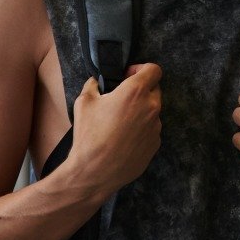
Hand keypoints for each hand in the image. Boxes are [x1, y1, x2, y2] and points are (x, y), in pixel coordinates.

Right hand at [68, 63, 162, 194]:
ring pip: (152, 111)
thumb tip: (97, 82)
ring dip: (141, 111)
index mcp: (136, 92)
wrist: (95, 171)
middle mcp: (151, 107)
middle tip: (121, 99)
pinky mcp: (155, 144)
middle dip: (140, 90)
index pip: (153, 70)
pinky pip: (151, 130)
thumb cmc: (89, 135)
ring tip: (120, 122)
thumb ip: (94, 86)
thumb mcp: (84, 102)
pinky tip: (124, 138)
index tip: (128, 75)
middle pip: (154, 89)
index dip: (141, 69)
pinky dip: (141, 129)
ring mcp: (155, 127)